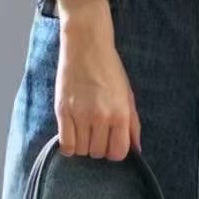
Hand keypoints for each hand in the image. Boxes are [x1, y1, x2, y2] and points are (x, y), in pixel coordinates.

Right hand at [56, 19, 142, 159]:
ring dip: (84, 145)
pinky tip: (73, 134)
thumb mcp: (128, 94)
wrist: (86, 45)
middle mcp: (101, 117)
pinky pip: (65, 144)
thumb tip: (136, 148)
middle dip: (99, 146)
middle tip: (97, 132)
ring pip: (82, 151)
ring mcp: (80, 115)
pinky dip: (69, 146)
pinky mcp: (62, 111)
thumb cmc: (109, 68)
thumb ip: (133, 124)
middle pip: (98, 153)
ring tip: (85, 130)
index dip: (115, 151)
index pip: (118, 152)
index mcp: (120, 113)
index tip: (111, 142)